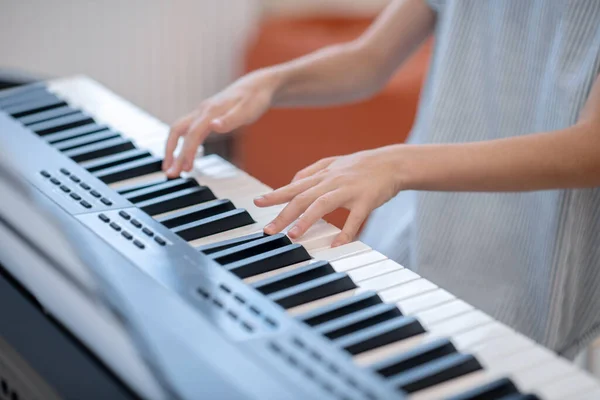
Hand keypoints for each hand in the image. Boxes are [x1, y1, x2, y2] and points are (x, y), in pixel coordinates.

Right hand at [163, 70, 279, 176]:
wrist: (259, 85)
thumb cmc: (254, 99)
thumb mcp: (247, 111)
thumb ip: (230, 120)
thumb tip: (214, 126)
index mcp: (210, 110)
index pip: (192, 134)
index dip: (186, 152)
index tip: (184, 168)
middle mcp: (202, 111)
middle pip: (177, 130)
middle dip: (170, 151)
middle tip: (169, 173)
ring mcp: (203, 113)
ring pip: (180, 130)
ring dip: (174, 149)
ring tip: (173, 167)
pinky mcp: (206, 116)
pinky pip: (188, 130)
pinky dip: (183, 143)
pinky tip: (185, 154)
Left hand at [254, 145, 405, 246]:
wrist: (392, 162)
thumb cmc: (361, 165)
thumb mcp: (333, 163)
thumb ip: (311, 171)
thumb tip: (291, 182)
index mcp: (322, 175)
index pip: (294, 186)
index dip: (275, 195)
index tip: (258, 204)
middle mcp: (332, 181)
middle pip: (303, 197)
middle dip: (283, 214)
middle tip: (268, 230)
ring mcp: (348, 190)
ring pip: (323, 204)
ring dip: (306, 220)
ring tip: (293, 236)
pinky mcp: (366, 200)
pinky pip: (354, 219)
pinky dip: (345, 232)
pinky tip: (336, 245)